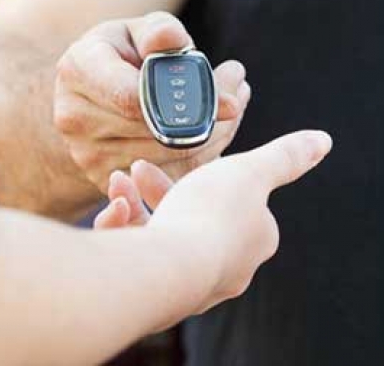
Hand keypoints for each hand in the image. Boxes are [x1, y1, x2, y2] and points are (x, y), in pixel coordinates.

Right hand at [55, 12, 250, 192]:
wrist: (86, 100)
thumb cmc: (119, 58)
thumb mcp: (136, 31)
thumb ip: (160, 31)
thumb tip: (179, 43)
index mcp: (79, 70)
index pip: (131, 97)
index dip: (184, 100)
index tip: (231, 95)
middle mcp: (75, 117)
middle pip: (155, 133)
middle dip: (208, 118)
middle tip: (239, 96)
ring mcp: (87, 155)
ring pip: (167, 159)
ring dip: (211, 138)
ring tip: (227, 110)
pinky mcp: (105, 180)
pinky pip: (166, 178)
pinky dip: (198, 159)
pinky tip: (211, 135)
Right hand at [95, 130, 332, 314]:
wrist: (169, 266)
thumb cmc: (211, 215)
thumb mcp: (249, 171)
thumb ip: (284, 157)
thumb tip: (322, 141)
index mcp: (251, 239)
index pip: (227, 201)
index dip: (198, 177)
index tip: (177, 160)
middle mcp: (223, 267)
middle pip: (188, 217)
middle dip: (156, 188)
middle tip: (135, 169)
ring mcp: (187, 283)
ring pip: (157, 236)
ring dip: (133, 204)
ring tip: (117, 185)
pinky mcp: (153, 293)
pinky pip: (137, 257)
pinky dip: (122, 230)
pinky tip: (112, 212)